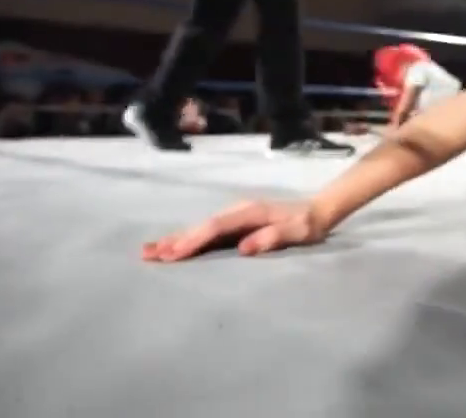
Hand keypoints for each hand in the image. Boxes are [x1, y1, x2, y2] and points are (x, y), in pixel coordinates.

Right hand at [141, 200, 324, 261]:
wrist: (316, 210)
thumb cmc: (307, 225)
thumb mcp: (297, 233)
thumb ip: (273, 238)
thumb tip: (244, 247)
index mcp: (249, 213)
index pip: (215, 228)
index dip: (194, 241)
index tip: (174, 254)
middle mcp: (237, 211)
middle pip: (201, 226)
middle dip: (175, 241)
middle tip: (148, 254)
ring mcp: (234, 216)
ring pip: (200, 228)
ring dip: (175, 239)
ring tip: (149, 251)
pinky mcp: (234, 223)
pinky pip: (206, 231)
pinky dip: (187, 238)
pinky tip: (172, 245)